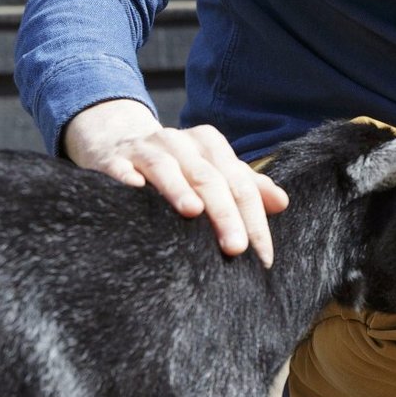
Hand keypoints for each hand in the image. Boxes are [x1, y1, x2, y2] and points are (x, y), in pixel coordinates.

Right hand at [61, 99, 289, 266]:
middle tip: (237, 248)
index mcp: (210, 145)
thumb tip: (281, 203)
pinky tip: (133, 189)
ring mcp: (146, 149)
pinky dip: (127, 176)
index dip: (255, 219)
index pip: (240, 184)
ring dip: (180, 189)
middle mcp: (181, 143)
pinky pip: (120, 167)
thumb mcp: (212, 169)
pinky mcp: (114, 158)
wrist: (118, 140)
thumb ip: (245, 185)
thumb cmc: (176, 165)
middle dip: (225, 213)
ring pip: (167, 167)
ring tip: (194, 212)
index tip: (263, 256)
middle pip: (209, 178)